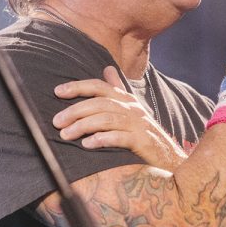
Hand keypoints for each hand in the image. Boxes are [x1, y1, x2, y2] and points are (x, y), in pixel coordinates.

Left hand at [53, 66, 186, 170]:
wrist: (168, 157)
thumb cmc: (144, 133)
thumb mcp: (131, 109)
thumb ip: (118, 90)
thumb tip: (107, 69)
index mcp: (126, 99)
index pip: (99, 87)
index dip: (78, 87)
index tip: (57, 92)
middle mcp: (132, 108)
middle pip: (99, 103)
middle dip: (75, 111)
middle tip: (56, 122)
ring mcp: (138, 124)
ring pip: (106, 119)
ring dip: (83, 126)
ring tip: (65, 135)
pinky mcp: (142, 141)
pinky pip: (119, 137)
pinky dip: (102, 139)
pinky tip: (87, 144)